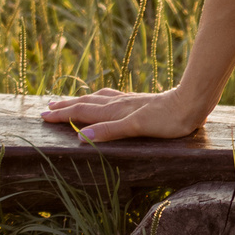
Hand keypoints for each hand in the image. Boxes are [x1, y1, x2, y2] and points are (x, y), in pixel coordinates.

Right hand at [38, 87, 206, 142]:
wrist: (191, 103)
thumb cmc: (167, 119)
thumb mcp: (137, 127)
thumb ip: (110, 131)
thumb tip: (82, 136)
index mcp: (114, 111)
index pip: (82, 112)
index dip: (62, 115)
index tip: (43, 116)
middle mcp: (118, 104)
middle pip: (86, 103)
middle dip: (66, 106)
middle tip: (47, 107)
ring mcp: (128, 101)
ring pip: (97, 99)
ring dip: (80, 100)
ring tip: (68, 101)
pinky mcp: (138, 102)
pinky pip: (110, 98)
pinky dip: (99, 98)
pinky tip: (104, 99)